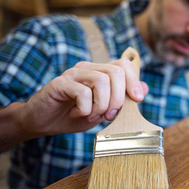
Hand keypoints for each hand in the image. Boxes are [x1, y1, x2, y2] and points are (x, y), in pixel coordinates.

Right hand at [16, 58, 148, 137]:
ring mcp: (73, 74)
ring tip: (93, 115)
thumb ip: (122, 99)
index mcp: (99, 72)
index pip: (123, 65)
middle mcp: (87, 68)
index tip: (137, 99)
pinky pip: (82, 93)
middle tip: (110, 115)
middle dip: (118, 98)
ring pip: (102, 81)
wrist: (43, 123)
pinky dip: (85, 109)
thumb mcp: (104, 110)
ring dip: (102, 104)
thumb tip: (144, 88)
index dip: (134, 81)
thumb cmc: (74, 115)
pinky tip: (77, 114)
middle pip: (116, 72)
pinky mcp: (59, 83)